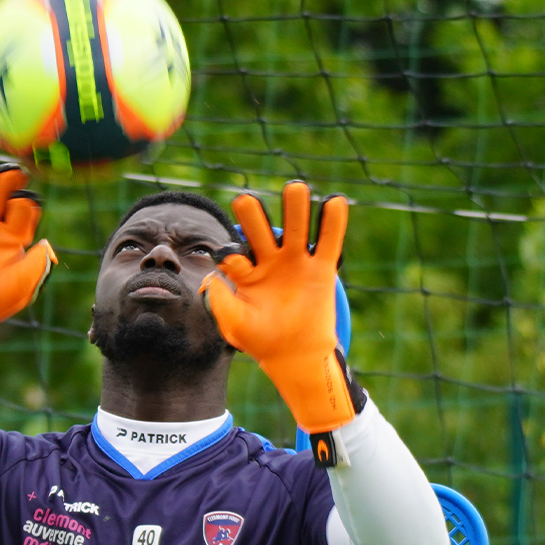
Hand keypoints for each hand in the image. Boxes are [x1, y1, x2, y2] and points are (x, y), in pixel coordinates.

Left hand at [200, 182, 353, 464]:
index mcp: (245, 273)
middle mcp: (270, 262)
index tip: (227, 256)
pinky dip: (333, 224)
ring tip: (295, 189)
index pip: (234, 256)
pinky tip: (335, 202)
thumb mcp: (235, 325)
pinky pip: (328, 243)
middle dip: (253, 218)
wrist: (294, 355)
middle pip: (261, 234)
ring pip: (296, 230)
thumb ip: (220, 304)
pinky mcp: (321, 270)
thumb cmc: (260, 340)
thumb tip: (210, 279)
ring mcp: (296, 263)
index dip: (229, 255)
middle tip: (244, 201)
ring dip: (296, 209)